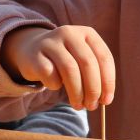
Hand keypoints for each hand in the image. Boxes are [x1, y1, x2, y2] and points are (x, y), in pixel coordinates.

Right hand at [0, 26, 114, 110]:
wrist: (31, 49)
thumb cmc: (65, 60)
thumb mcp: (82, 60)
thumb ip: (96, 74)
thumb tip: (105, 99)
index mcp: (87, 33)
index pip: (104, 57)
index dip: (108, 81)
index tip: (107, 100)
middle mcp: (70, 33)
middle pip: (88, 63)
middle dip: (93, 89)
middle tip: (92, 106)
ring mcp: (51, 42)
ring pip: (69, 69)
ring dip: (77, 92)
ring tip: (78, 105)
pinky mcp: (35, 55)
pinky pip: (49, 74)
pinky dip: (55, 85)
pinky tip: (56, 87)